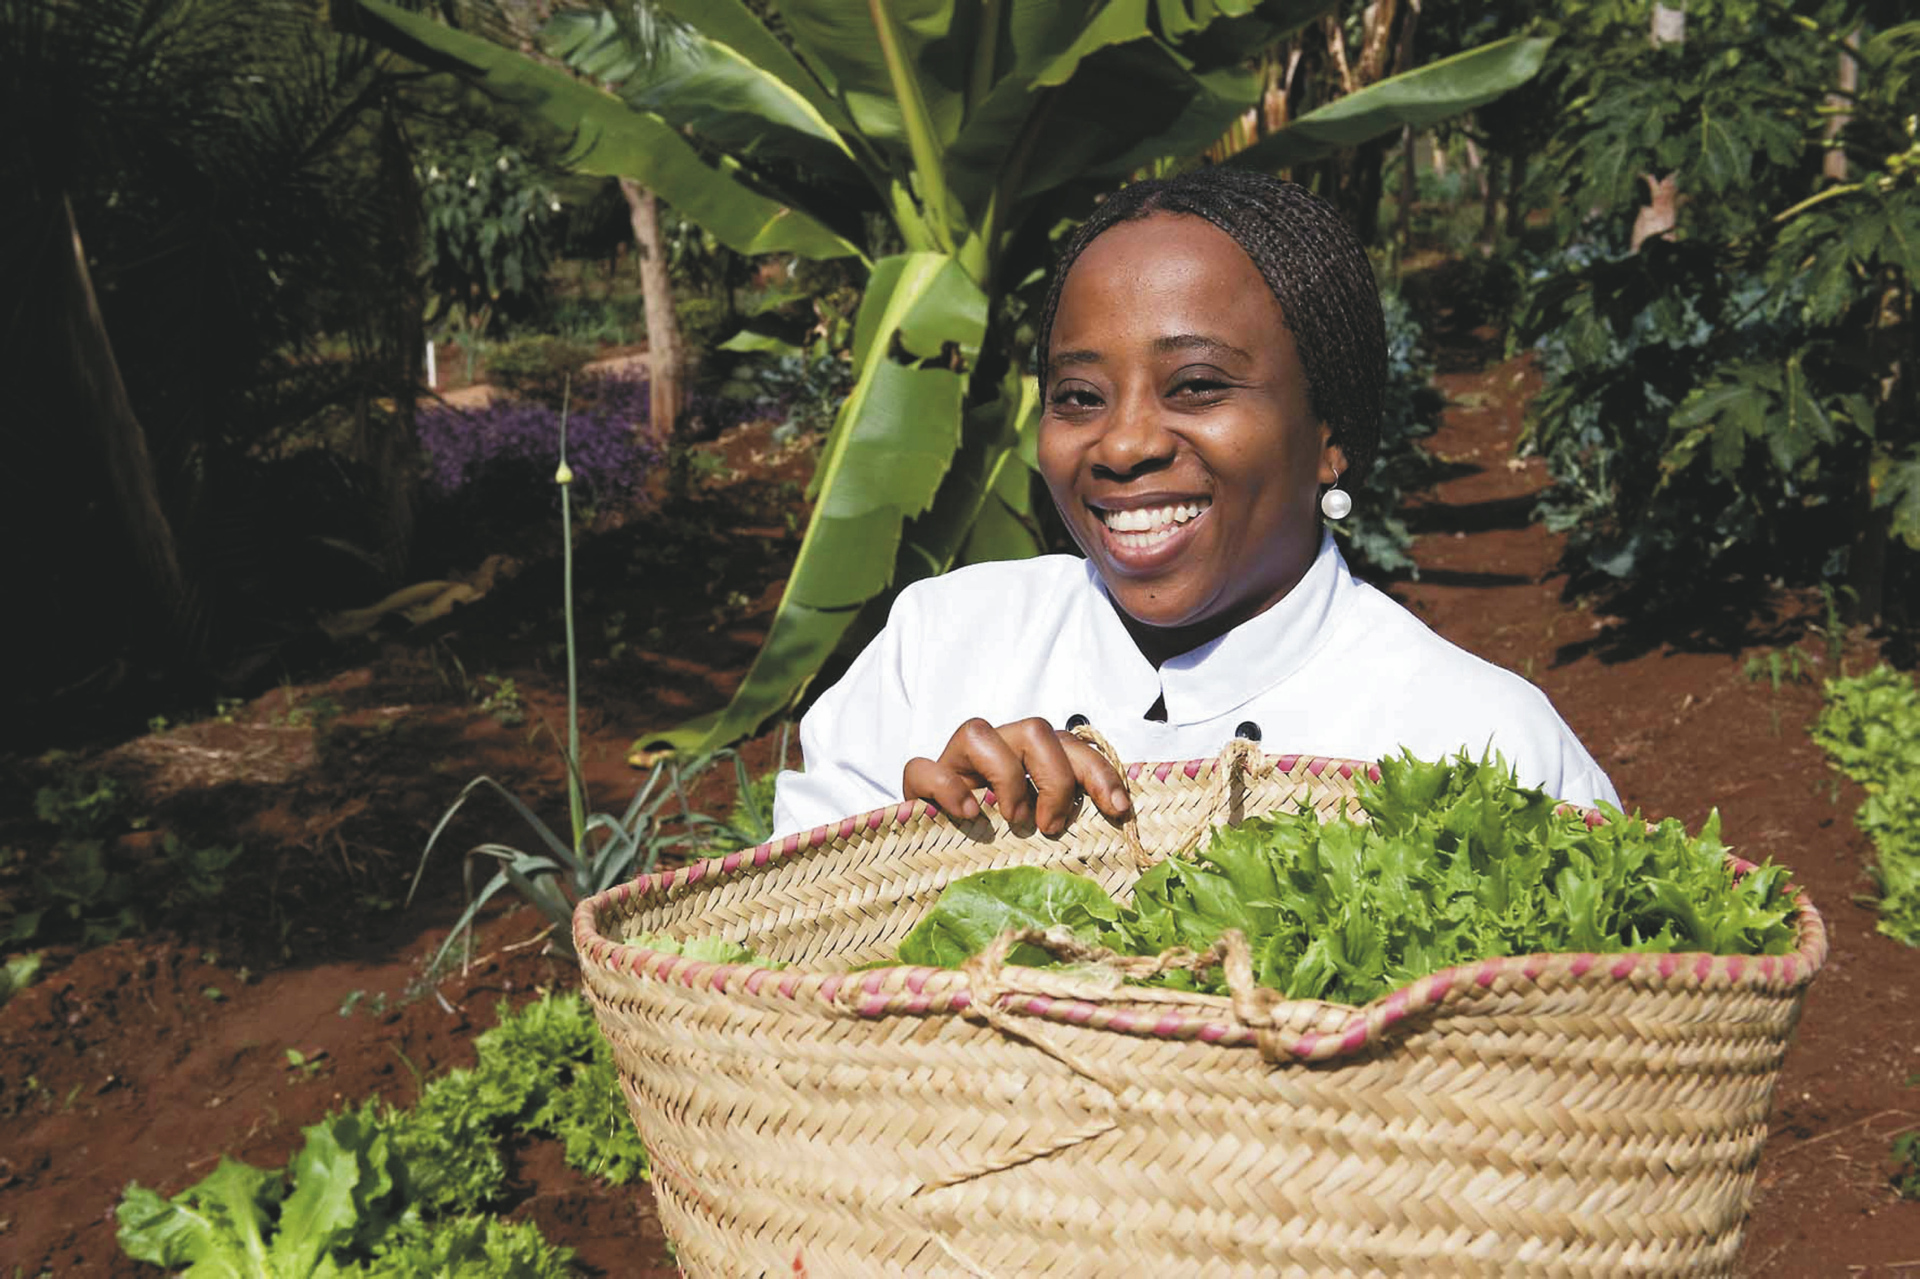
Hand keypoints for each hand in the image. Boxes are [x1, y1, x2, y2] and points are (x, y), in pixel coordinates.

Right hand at [903, 717, 1131, 835]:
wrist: (941, 863)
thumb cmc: (1005, 846)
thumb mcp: (1047, 829)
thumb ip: (1073, 816)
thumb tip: (1120, 820)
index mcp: (1033, 758)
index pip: (1073, 745)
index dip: (1098, 772)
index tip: (1117, 809)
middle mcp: (997, 750)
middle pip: (1035, 730)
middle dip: (1055, 779)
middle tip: (1052, 826)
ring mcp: (956, 763)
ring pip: (978, 732)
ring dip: (1006, 778)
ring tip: (1014, 820)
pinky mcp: (920, 784)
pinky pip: (923, 768)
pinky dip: (946, 787)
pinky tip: (967, 814)